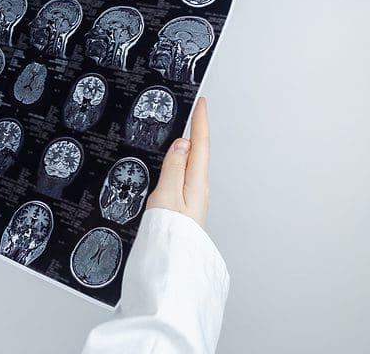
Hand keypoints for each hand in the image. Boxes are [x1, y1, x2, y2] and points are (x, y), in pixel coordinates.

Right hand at [145, 96, 210, 228]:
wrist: (171, 265)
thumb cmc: (170, 234)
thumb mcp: (167, 194)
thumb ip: (174, 167)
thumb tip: (183, 143)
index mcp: (196, 182)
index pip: (200, 144)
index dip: (200, 122)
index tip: (202, 103)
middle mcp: (198, 189)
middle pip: (198, 152)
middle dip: (196, 130)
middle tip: (193, 111)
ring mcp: (193, 198)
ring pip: (191, 165)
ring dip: (187, 147)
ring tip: (182, 131)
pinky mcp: (185, 206)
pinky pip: (184, 177)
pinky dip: (180, 163)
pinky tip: (173, 163)